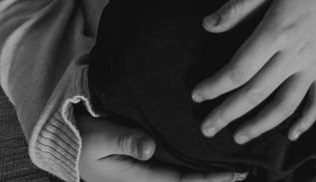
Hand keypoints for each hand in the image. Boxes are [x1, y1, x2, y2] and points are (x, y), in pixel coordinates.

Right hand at [77, 114, 245, 181]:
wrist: (70, 137)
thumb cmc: (84, 139)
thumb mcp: (99, 139)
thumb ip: (124, 141)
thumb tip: (149, 149)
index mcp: (138, 179)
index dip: (208, 180)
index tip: (232, 173)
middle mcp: (147, 179)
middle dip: (215, 179)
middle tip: (245, 170)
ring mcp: (149, 171)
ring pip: (185, 175)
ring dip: (209, 172)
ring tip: (237, 164)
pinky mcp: (150, 161)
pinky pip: (178, 165)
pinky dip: (197, 162)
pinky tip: (214, 155)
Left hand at [191, 0, 315, 143]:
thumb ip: (238, 7)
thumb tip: (207, 25)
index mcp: (276, 31)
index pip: (239, 69)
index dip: (215, 85)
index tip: (198, 93)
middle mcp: (294, 54)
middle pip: (255, 93)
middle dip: (227, 113)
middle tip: (206, 127)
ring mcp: (314, 65)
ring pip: (285, 105)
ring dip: (259, 125)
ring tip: (238, 136)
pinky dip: (306, 121)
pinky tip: (291, 135)